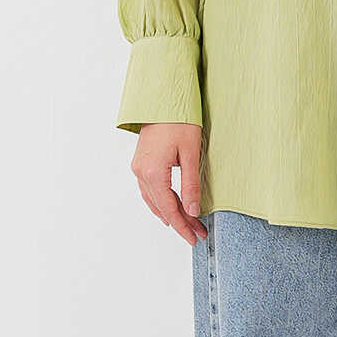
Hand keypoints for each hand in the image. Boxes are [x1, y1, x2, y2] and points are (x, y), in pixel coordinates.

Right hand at [130, 123, 208, 244]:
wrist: (163, 99)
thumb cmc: (179, 121)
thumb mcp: (191, 154)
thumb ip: (191, 185)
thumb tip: (192, 211)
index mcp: (152, 172)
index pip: (169, 209)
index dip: (183, 226)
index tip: (194, 237)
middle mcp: (141, 172)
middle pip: (161, 207)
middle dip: (180, 222)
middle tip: (198, 234)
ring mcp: (138, 167)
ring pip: (153, 200)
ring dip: (170, 213)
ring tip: (188, 224)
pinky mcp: (141, 162)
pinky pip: (149, 190)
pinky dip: (161, 201)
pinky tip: (170, 207)